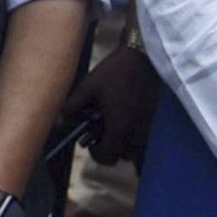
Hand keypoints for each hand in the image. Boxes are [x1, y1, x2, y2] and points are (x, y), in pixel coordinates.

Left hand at [60, 28, 160, 167]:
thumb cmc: (114, 72)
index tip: (91, 142)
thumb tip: (60, 121)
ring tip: (116, 123)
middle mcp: (136, 133)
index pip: (107, 157)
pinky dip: (136, 136)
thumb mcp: (87, 88)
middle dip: (111, 147)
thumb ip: (72, 107)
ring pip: (136, 150)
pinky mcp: (156, 121)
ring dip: (125, 143)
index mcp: (119, 128)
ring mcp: (149, 128)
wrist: (142, 58)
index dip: (96, 153)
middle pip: (122, 156)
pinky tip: (127, 118)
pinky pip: (146, 139)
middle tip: (104, 129)